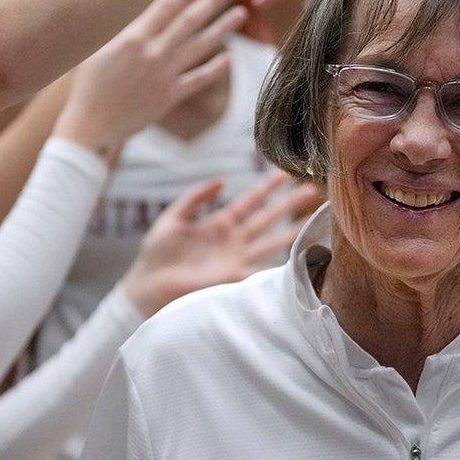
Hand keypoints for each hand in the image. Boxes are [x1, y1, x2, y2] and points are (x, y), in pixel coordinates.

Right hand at [52, 0, 244, 164]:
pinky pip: (198, 80)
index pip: (165, 5)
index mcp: (133, 38)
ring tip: (241, 13)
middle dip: (211, 1)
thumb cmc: (87, 85)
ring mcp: (164, 76)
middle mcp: (153, 54)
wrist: (91, 126)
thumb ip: (120, 28)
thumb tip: (134, 4)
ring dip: (222, 29)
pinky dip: (214, 69)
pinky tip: (229, 58)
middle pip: (188, 22)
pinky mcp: (170, 97)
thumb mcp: (96, 48)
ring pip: (199, 47)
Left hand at [119, 169, 323, 316]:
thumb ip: (195, 198)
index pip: (249, 201)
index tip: (285, 172)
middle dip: (288, 205)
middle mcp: (233, 242)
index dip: (267, 187)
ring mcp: (236, 261)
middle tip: (312, 191)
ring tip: (313, 221)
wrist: (146, 288)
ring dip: (292, 232)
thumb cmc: (156, 256)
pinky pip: (261, 273)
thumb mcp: (172, 218)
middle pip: (267, 219)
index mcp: (219, 225)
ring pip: (271, 243)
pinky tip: (296, 261)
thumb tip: (222, 180)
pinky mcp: (233, 280)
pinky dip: (279, 269)